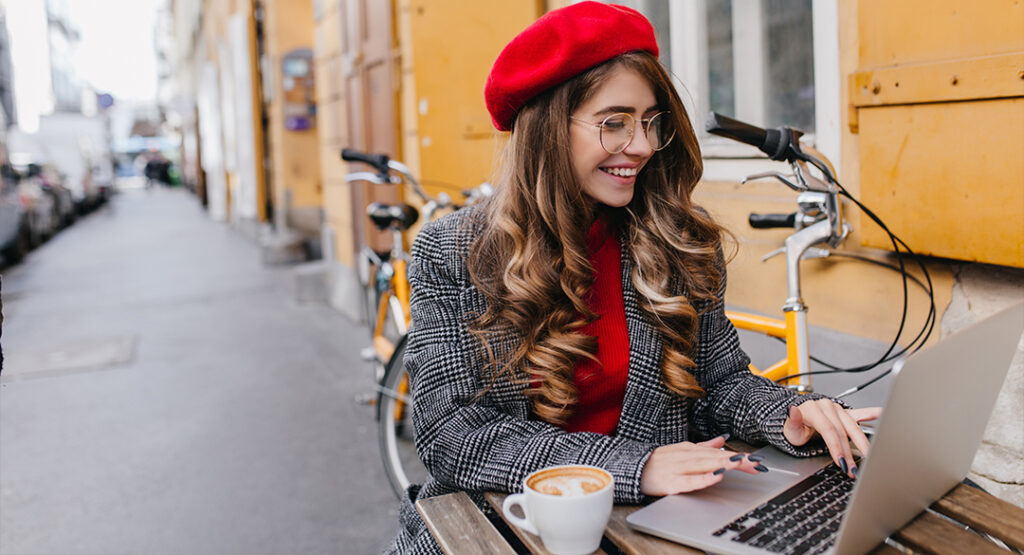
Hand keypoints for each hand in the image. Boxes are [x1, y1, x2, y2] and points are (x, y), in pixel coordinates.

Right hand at [640, 436, 764, 495]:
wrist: (632, 469)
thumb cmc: (658, 462)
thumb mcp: (681, 450)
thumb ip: (703, 446)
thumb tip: (722, 440)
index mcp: (689, 449)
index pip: (719, 452)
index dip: (739, 457)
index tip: (758, 461)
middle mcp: (685, 456)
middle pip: (715, 458)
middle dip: (738, 460)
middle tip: (757, 463)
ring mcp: (678, 469)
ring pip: (705, 465)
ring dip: (724, 463)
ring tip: (742, 464)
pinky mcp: (671, 483)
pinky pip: (690, 481)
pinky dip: (704, 478)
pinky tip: (717, 475)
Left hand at [783, 400, 880, 477]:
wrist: (797, 421)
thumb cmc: (794, 428)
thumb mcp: (790, 429)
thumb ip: (792, 421)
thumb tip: (792, 411)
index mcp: (814, 409)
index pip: (829, 430)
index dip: (836, 447)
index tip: (841, 462)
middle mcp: (827, 407)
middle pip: (843, 431)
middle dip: (849, 452)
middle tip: (853, 469)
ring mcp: (838, 410)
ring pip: (854, 427)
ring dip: (862, 444)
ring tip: (867, 459)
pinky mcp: (845, 413)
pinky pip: (860, 413)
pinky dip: (873, 414)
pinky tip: (883, 414)